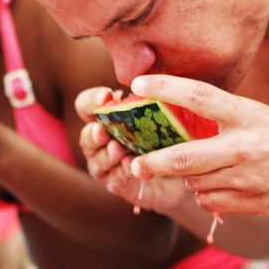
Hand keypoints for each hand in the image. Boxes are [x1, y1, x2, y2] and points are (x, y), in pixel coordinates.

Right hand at [76, 88, 186, 212]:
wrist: (183, 171)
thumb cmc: (168, 136)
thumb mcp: (160, 114)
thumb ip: (147, 101)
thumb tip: (148, 84)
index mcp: (104, 120)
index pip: (85, 106)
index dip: (91, 100)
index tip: (107, 96)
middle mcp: (100, 143)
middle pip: (86, 136)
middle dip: (93, 134)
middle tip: (102, 131)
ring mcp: (105, 166)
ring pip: (96, 161)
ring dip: (107, 155)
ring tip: (118, 150)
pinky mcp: (117, 185)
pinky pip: (113, 180)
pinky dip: (121, 173)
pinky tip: (130, 167)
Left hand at [129, 74, 268, 219]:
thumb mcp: (265, 117)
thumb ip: (228, 119)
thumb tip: (183, 121)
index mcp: (249, 116)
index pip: (201, 96)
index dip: (167, 88)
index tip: (139, 85)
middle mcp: (245, 146)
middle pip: (185, 157)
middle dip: (154, 163)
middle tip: (135, 164)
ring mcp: (247, 178)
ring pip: (195, 182)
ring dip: (189, 178)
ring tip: (203, 170)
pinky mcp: (251, 202)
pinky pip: (210, 201)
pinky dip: (205, 195)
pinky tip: (219, 186)